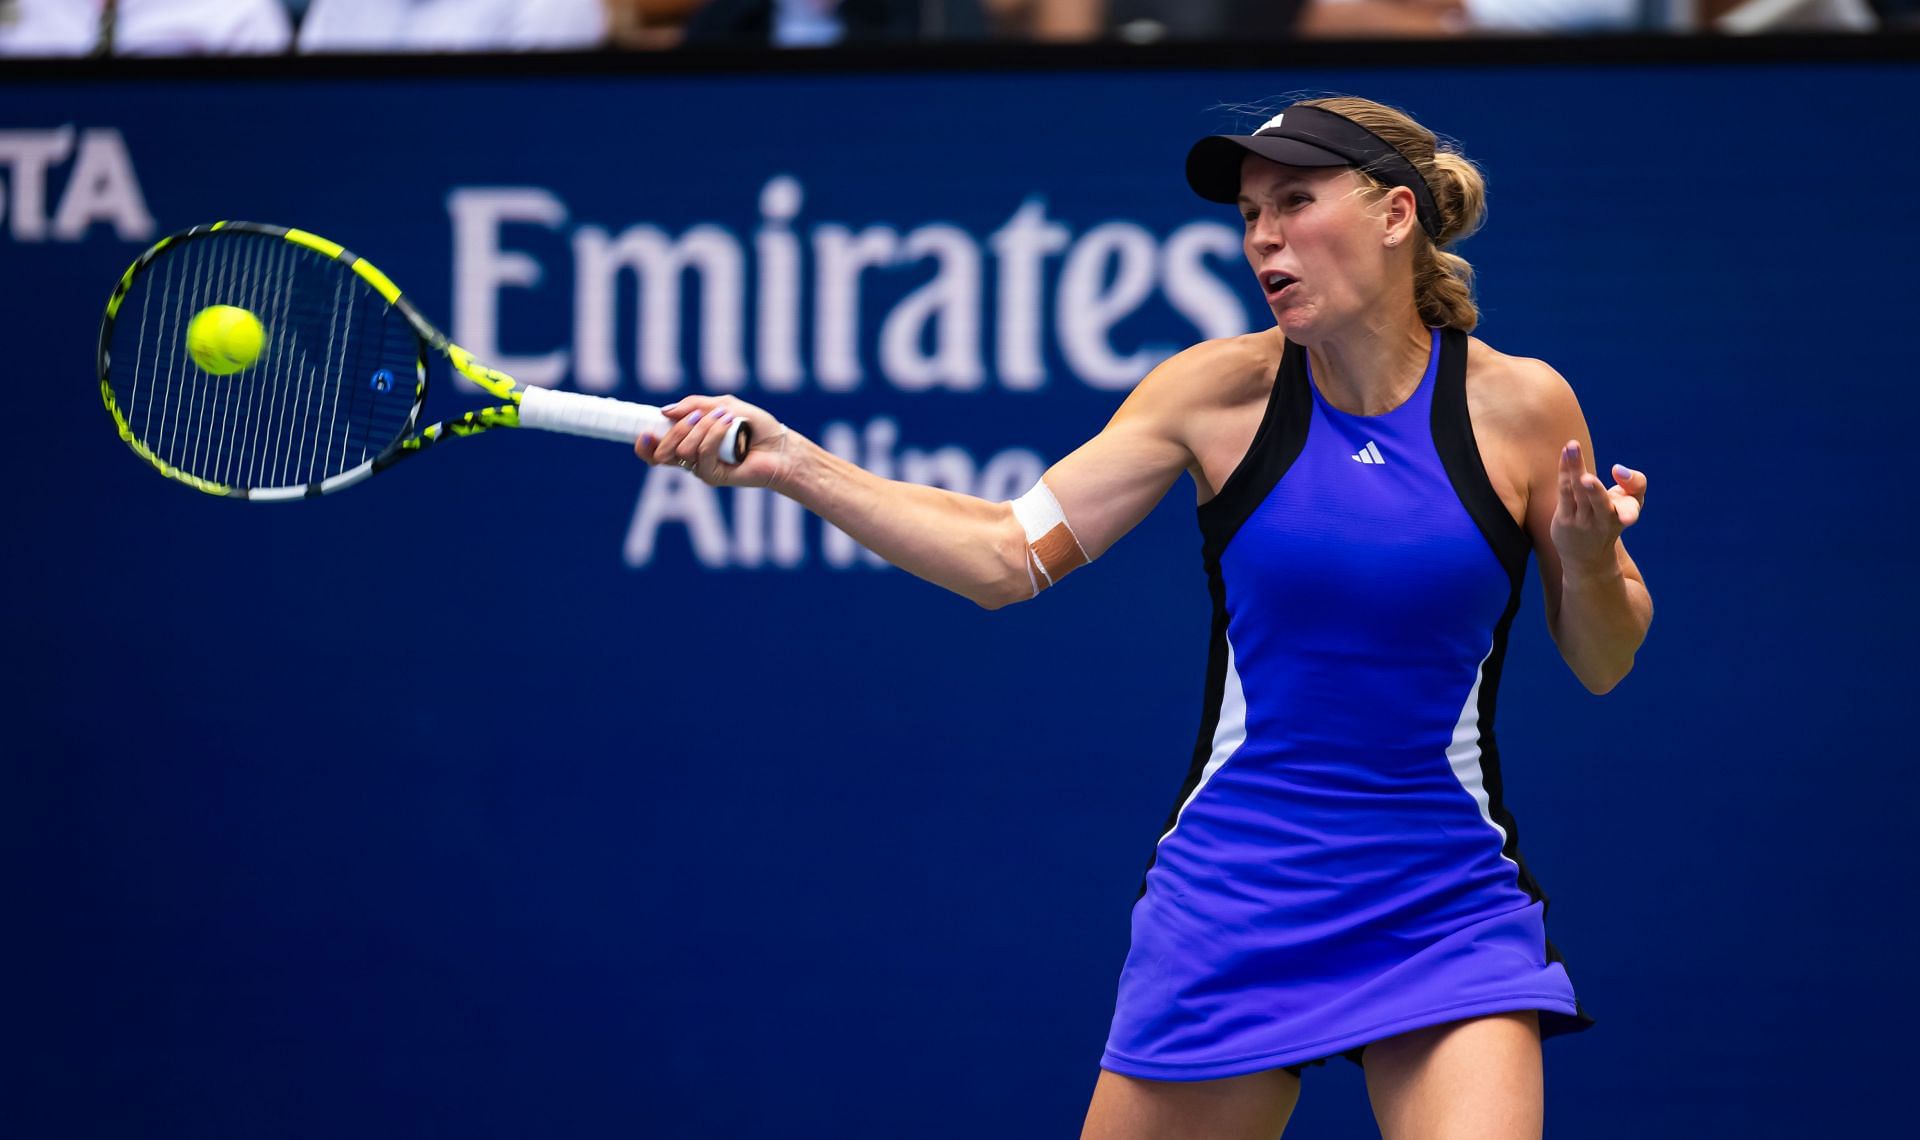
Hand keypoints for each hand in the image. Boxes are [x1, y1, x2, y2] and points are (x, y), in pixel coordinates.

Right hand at [635, 393, 795, 489]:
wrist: (781, 446)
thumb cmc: (755, 426)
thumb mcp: (723, 405)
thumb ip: (694, 405)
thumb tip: (664, 412)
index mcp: (688, 441)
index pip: (655, 449)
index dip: (644, 444)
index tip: (644, 432)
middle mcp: (691, 458)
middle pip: (662, 451)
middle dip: (676, 429)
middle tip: (696, 417)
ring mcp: (701, 468)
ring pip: (682, 450)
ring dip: (702, 428)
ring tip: (724, 419)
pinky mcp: (714, 477)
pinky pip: (702, 455)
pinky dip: (714, 434)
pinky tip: (728, 425)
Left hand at [1550, 440, 1645, 577]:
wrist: (1588, 557)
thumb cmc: (1611, 520)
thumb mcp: (1630, 504)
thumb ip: (1634, 483)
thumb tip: (1618, 470)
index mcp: (1625, 514)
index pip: (1632, 502)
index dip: (1630, 485)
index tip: (1617, 470)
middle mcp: (1604, 520)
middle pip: (1599, 501)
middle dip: (1594, 490)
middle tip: (1586, 478)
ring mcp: (1582, 521)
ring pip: (1577, 491)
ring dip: (1574, 468)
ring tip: (1572, 447)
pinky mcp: (1564, 519)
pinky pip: (1564, 491)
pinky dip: (1565, 470)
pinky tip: (1566, 452)